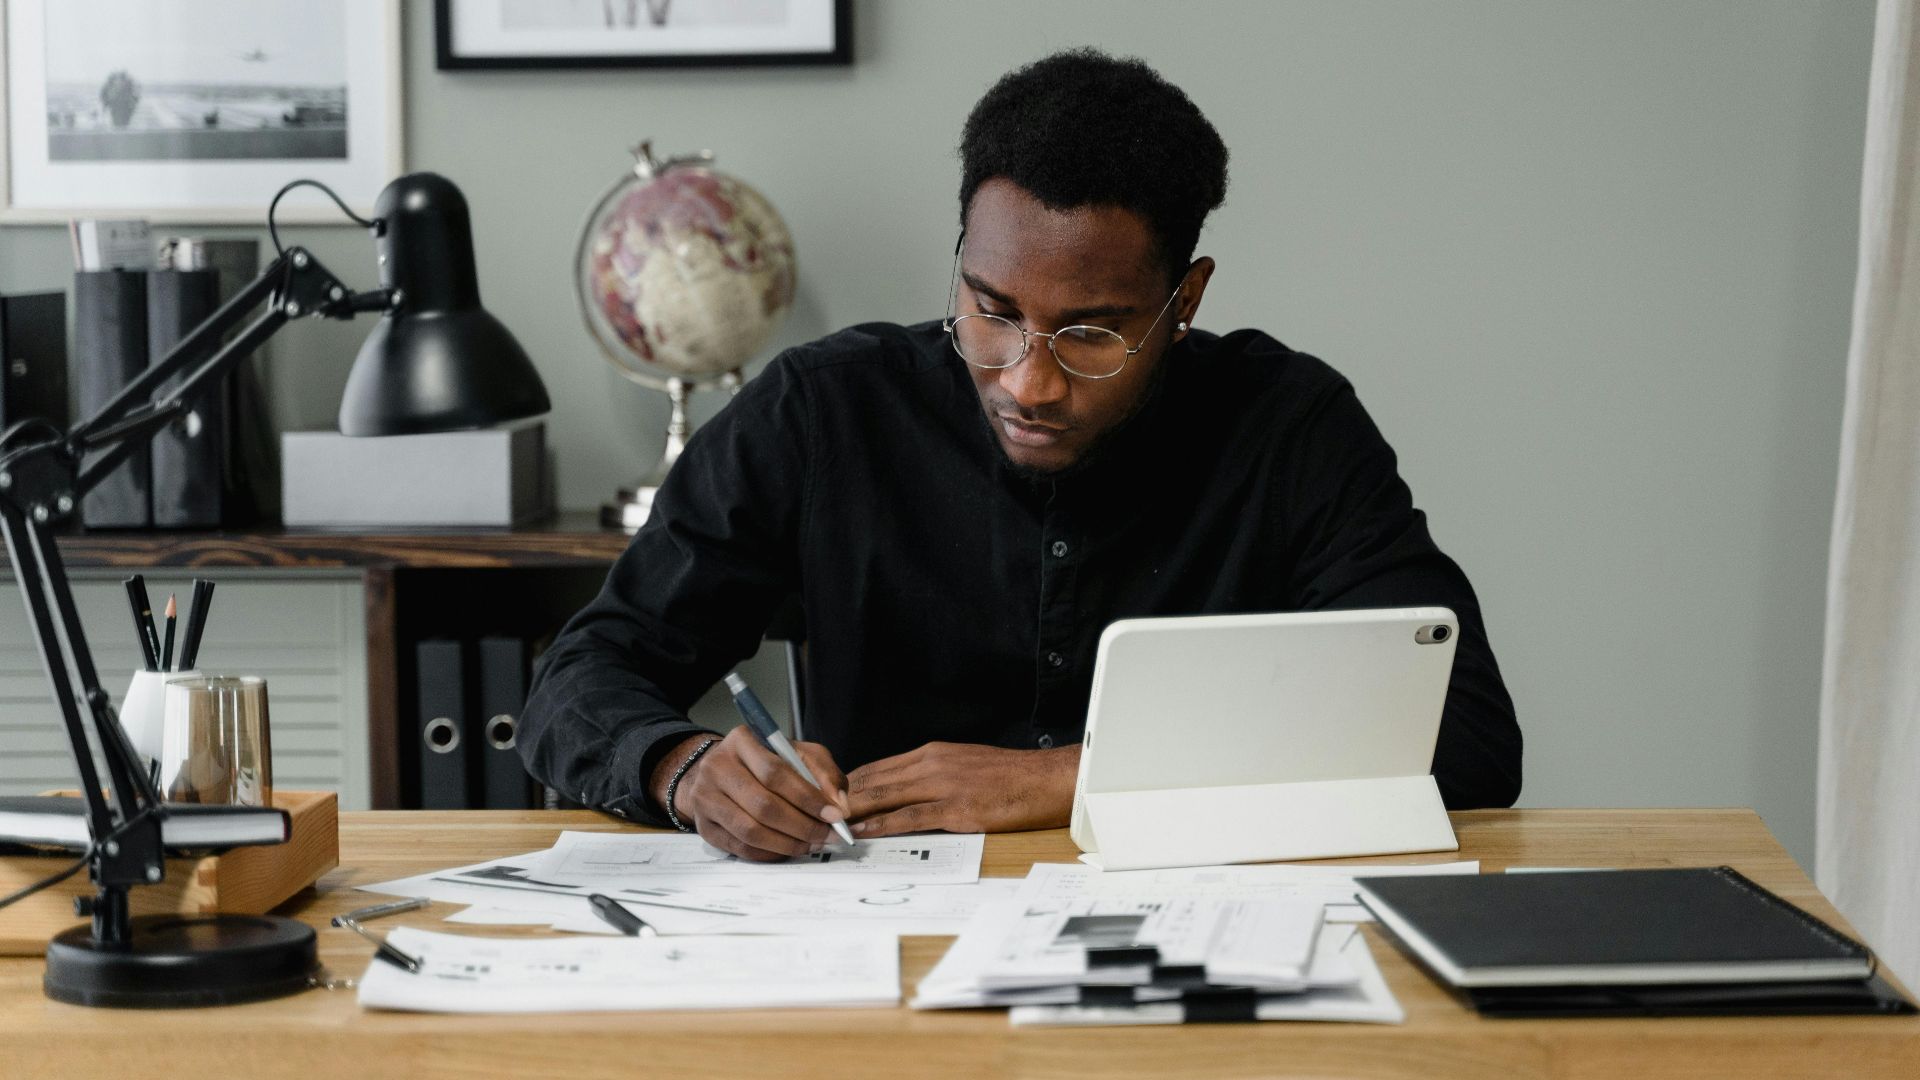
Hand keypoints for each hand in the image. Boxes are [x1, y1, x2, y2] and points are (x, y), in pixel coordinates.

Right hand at [649, 728, 850, 861]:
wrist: (723, 772)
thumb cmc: (766, 762)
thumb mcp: (800, 754)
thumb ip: (824, 774)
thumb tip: (838, 806)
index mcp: (741, 741)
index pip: (775, 773)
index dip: (808, 798)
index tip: (834, 815)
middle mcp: (716, 767)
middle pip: (763, 805)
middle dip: (802, 826)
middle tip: (827, 836)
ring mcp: (705, 797)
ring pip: (750, 831)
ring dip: (788, 843)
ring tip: (811, 844)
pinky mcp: (703, 826)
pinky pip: (740, 848)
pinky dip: (770, 853)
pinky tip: (789, 848)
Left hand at [845, 741, 1079, 836]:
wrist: (1046, 780)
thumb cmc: (1010, 777)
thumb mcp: (964, 765)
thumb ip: (933, 776)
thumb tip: (905, 792)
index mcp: (932, 753)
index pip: (876, 767)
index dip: (847, 785)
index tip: (827, 800)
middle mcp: (932, 764)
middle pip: (872, 780)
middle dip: (840, 798)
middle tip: (815, 815)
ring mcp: (943, 785)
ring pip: (884, 796)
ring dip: (853, 812)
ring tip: (827, 826)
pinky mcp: (957, 808)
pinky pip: (910, 817)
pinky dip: (881, 825)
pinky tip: (863, 832)